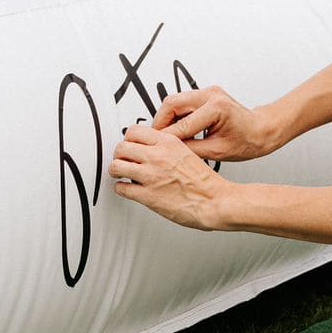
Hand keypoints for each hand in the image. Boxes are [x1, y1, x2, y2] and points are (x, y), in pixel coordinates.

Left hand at [109, 122, 227, 229]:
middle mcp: (157, 157)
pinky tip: (127, 188)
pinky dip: (121, 188)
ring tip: (121, 173)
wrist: (214, 201)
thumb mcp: (188, 152)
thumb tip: (152, 148)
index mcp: (169, 143)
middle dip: (120, 154)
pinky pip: (121, 188)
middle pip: (122, 147)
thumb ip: (168, 148)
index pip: (135, 131)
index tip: (130, 144)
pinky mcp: (147, 196)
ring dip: (117, 170)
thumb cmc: (205, 182)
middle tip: (123, 159)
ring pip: (116, 166)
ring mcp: (150, 176)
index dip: (130, 139)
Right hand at [142, 85, 283, 163]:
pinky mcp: (205, 95)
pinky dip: (175, 116)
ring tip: (165, 138)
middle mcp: (211, 95)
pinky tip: (176, 131)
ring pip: (174, 101)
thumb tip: (169, 151)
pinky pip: (182, 103)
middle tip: (155, 140)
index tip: (156, 148)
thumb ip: (190, 149)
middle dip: (160, 123)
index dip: (166, 138)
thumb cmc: (248, 140)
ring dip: (166, 119)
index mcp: (216, 108)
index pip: (181, 124)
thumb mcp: (217, 151)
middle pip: (171, 103)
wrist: (261, 130)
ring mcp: (208, 92)